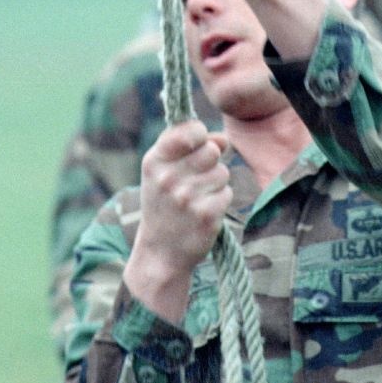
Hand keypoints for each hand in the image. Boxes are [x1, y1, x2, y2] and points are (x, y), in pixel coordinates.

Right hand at [123, 120, 230, 322]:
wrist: (160, 252)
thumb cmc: (164, 204)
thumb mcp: (163, 172)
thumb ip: (191, 147)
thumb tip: (223, 139)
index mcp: (154, 161)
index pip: (191, 130)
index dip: (200, 136)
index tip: (196, 145)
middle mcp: (168, 178)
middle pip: (212, 151)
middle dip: (210, 163)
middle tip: (195, 181)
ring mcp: (187, 198)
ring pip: (222, 173)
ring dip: (215, 185)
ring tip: (196, 199)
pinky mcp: (206, 215)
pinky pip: (227, 194)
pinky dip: (219, 203)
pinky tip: (203, 213)